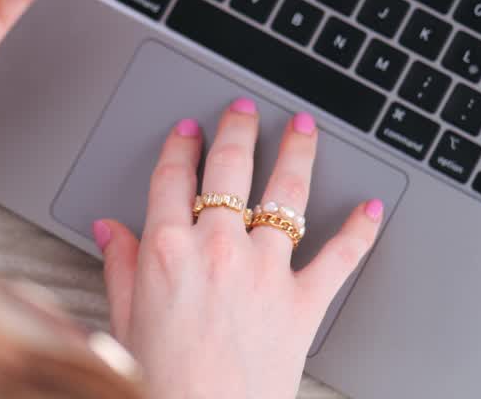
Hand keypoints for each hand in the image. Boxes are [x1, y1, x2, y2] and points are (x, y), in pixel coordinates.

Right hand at [95, 100, 383, 398]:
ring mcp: (265, 271)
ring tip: (304, 127)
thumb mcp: (125, 320)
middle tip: (243, 109)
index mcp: (168, 251)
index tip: (187, 131)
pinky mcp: (303, 301)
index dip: (180, 146)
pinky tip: (370, 207)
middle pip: (230, 169)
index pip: (173, 178)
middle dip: (237, 130)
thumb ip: (121, 267)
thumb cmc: (162, 382)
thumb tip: (110, 231)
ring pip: (286, 193)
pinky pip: (339, 256)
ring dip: (297, 152)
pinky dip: (360, 230)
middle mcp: (218, 249)